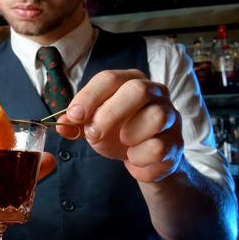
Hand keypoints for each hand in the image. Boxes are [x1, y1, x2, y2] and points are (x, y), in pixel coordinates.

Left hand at [56, 69, 183, 182]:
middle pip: (138, 90)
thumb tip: (61, 125)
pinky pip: (159, 148)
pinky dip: (139, 158)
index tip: (73, 116)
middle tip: (93, 133)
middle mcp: (155, 92)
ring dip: (130, 135)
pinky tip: (133, 158)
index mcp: (130, 81)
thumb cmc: (117, 133)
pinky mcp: (177, 142)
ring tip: (122, 143)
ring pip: (155, 117)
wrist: (144, 160)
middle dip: (110, 113)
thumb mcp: (93, 125)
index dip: (89, 96)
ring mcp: (170, 116)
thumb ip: (76, 123)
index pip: (109, 78)